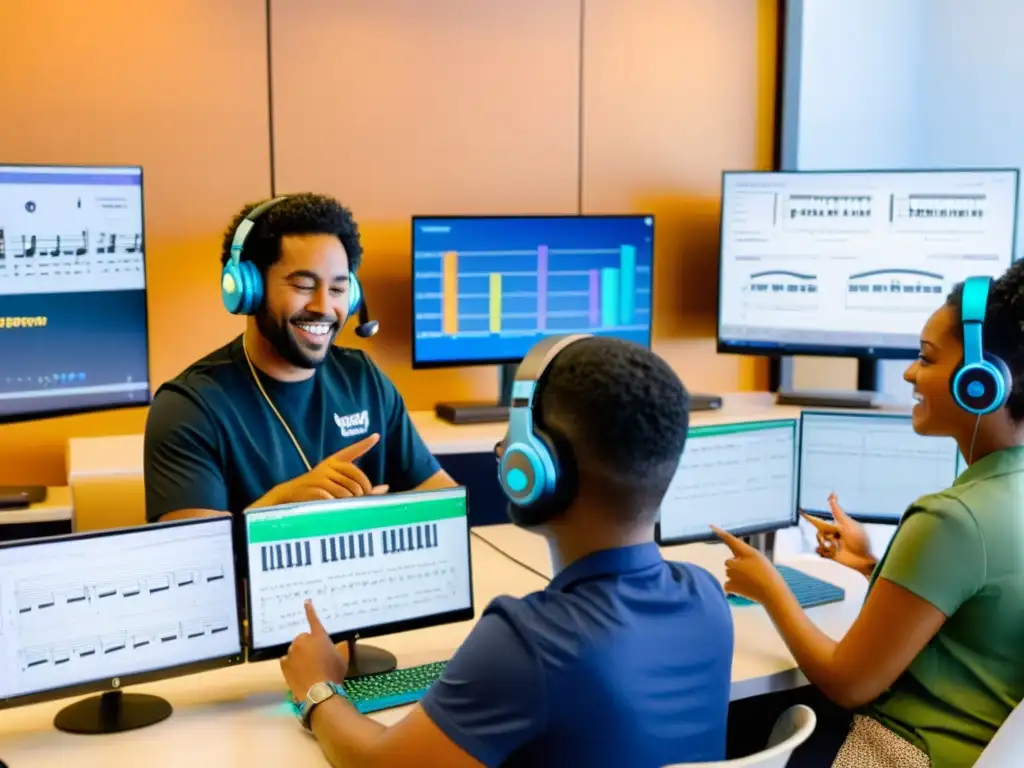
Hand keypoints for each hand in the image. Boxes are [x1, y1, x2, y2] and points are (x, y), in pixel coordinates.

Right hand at [256, 434, 388, 507]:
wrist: (287, 496)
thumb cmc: (316, 491)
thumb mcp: (336, 486)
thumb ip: (359, 486)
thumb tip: (385, 488)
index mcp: (333, 462)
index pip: (351, 451)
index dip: (364, 444)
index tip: (376, 436)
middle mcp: (328, 466)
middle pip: (357, 479)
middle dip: (363, 492)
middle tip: (361, 501)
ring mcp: (321, 477)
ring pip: (348, 491)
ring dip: (351, 502)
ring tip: (346, 506)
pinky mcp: (314, 488)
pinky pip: (335, 498)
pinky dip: (337, 505)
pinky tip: (334, 507)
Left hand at [280, 600, 348, 701]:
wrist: (318, 691)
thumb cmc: (333, 673)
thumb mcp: (341, 658)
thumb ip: (335, 649)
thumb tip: (332, 647)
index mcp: (319, 636)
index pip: (313, 619)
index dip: (310, 610)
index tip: (306, 602)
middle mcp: (303, 640)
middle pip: (303, 638)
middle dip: (308, 645)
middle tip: (316, 658)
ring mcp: (292, 652)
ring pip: (295, 650)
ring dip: (300, 655)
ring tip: (308, 668)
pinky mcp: (284, 663)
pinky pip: (287, 660)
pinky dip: (292, 664)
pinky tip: (299, 673)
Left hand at [711, 526, 787, 605]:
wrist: (771, 592)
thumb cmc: (766, 573)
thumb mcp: (757, 557)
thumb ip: (743, 552)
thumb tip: (732, 556)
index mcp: (742, 553)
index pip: (729, 540)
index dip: (719, 532)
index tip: (710, 526)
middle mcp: (733, 562)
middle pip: (730, 561)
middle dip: (737, 565)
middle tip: (751, 571)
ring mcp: (730, 575)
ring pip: (729, 572)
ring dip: (736, 575)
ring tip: (751, 580)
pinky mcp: (730, 587)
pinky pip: (727, 584)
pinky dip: (733, 586)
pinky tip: (744, 587)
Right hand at [801, 493, 875, 575]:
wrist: (864, 561)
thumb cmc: (859, 541)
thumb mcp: (848, 525)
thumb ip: (837, 512)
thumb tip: (832, 494)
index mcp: (838, 525)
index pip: (822, 519)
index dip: (811, 515)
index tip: (800, 511)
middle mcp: (833, 534)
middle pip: (819, 530)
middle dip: (824, 535)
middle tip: (836, 541)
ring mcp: (831, 544)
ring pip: (818, 541)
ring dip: (826, 544)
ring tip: (836, 548)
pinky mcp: (830, 554)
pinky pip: (819, 551)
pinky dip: (823, 551)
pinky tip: (831, 553)